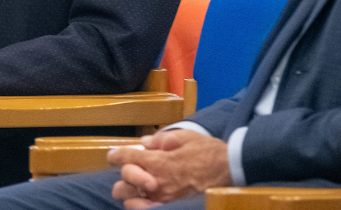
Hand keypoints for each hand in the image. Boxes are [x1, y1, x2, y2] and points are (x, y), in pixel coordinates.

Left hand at [107, 129, 231, 208]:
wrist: (228, 170)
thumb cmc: (207, 152)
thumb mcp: (185, 137)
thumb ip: (161, 139)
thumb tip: (145, 142)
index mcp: (159, 161)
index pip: (127, 158)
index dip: (116, 154)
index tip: (112, 154)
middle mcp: (157, 182)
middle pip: (124, 182)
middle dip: (124, 174)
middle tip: (130, 168)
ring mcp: (162, 198)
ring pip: (130, 200)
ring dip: (129, 191)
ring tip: (136, 185)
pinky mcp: (170, 207)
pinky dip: (139, 205)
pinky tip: (143, 199)